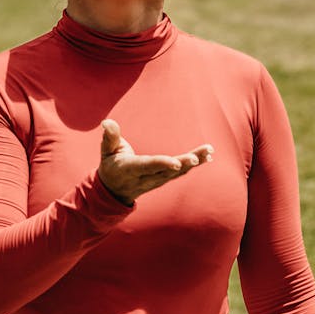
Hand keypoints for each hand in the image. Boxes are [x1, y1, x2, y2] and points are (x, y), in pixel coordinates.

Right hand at [97, 119, 212, 204]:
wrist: (114, 191)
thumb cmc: (110, 165)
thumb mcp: (106, 151)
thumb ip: (109, 137)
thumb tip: (106, 122)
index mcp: (130, 169)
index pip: (147, 167)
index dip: (161, 164)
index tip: (176, 164)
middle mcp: (145, 178)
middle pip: (166, 172)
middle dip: (182, 164)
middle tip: (196, 158)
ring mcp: (156, 181)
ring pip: (177, 173)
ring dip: (193, 162)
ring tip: (208, 152)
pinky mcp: (164, 180)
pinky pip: (180, 173)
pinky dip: (194, 165)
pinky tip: (207, 157)